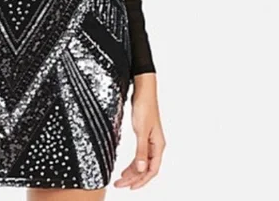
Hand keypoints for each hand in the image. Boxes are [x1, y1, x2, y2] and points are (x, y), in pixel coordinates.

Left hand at [113, 73, 165, 189]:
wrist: (143, 90)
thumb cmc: (145, 106)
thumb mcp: (141, 129)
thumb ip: (141, 150)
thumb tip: (141, 169)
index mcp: (158, 145)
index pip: (152, 170)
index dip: (141, 181)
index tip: (129, 187)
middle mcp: (156, 145)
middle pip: (146, 169)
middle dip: (134, 178)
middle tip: (119, 184)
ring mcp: (150, 141)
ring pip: (143, 162)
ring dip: (132, 172)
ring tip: (120, 178)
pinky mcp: (144, 136)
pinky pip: (140, 154)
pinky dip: (133, 162)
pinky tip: (126, 167)